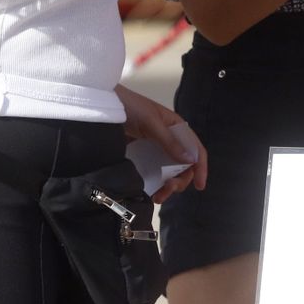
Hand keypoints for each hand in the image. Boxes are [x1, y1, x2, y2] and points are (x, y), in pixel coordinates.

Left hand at [115, 84, 207, 202]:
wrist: (103, 106)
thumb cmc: (131, 108)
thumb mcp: (152, 122)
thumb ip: (170, 141)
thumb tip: (191, 159)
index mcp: (177, 129)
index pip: (195, 149)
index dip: (200, 167)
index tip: (199, 186)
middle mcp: (169, 141)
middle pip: (183, 165)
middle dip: (180, 180)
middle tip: (169, 189)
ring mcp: (155, 150)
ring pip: (169, 173)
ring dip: (167, 187)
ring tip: (158, 197)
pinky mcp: (141, 157)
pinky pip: (152, 174)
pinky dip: (154, 185)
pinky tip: (150, 193)